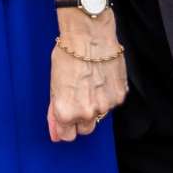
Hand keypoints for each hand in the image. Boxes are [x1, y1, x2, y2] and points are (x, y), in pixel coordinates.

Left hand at [47, 18, 127, 142]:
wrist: (89, 37)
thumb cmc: (66, 56)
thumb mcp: (53, 84)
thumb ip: (55, 110)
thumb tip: (56, 132)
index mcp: (66, 112)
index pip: (66, 136)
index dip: (63, 127)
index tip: (63, 119)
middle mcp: (87, 113)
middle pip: (84, 130)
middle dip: (79, 119)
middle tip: (76, 100)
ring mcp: (105, 106)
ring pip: (99, 117)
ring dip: (94, 107)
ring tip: (88, 85)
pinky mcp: (119, 96)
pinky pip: (111, 104)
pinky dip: (106, 96)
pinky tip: (100, 80)